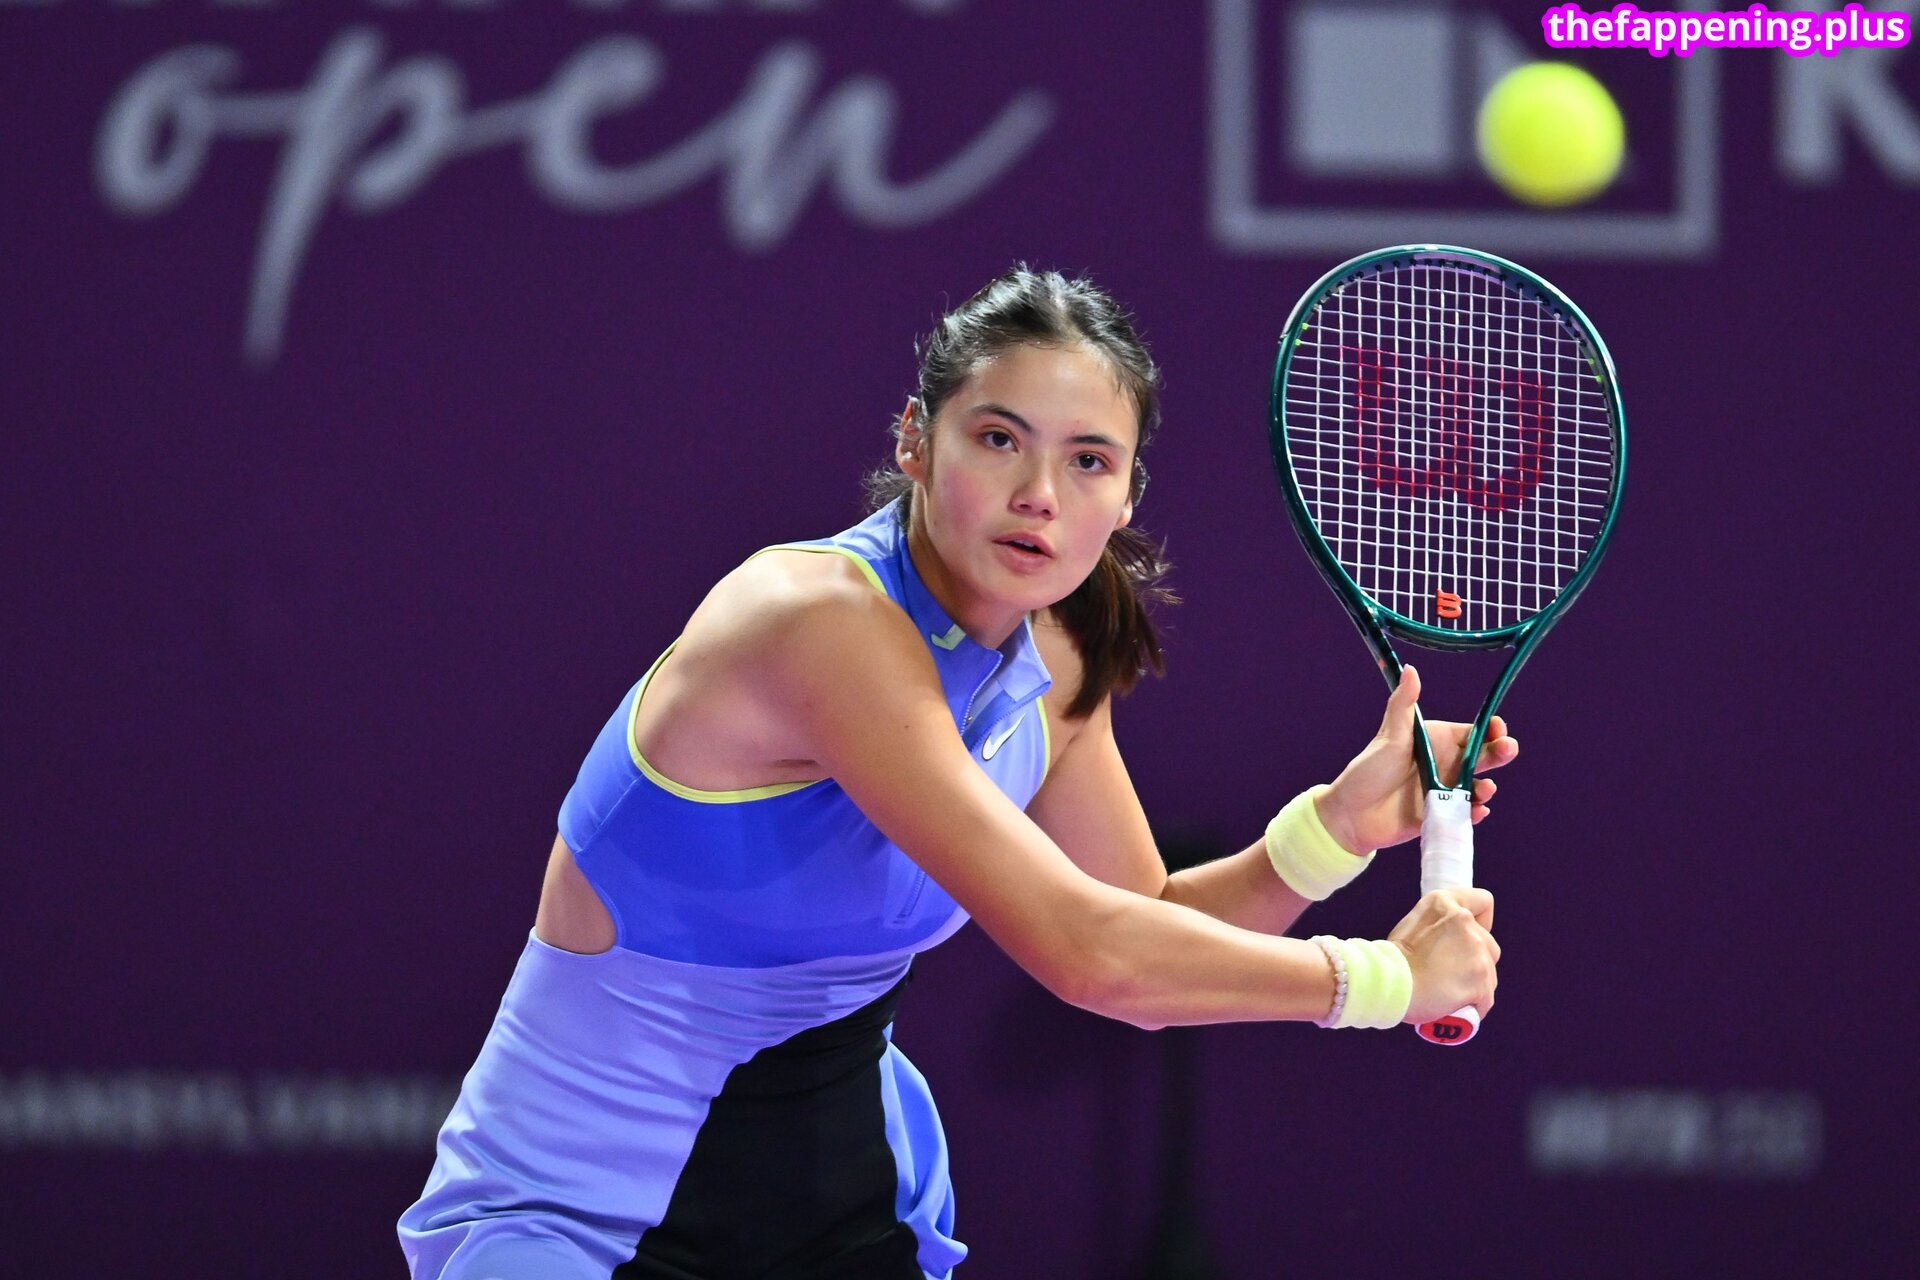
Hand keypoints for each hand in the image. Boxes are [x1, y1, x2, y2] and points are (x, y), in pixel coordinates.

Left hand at [1314, 665, 1518, 853]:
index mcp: (1437, 741)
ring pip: (1478, 787)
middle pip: (1484, 757)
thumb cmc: (1368, 771)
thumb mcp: (1389, 736)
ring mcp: (1444, 791)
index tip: (1498, 729)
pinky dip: (1475, 812)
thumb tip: (1410, 670)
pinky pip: (1466, 813)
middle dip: (1500, 752)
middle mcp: (1445, 765)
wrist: (1350, 815)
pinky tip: (1475, 811)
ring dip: (1486, 787)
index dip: (1490, 730)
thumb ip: (1403, 705)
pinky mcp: (1442, 815)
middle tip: (1507, 749)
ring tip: (1483, 789)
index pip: (1473, 733)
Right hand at [1390, 887, 1499, 1024]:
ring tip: (1448, 993)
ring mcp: (1477, 953)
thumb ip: (1439, 924)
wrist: (1388, 983)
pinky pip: (1485, 998)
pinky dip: (1473, 1005)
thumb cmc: (1393, 959)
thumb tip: (1450, 942)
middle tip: (1449, 972)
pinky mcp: (1481, 982)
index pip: (1483, 901)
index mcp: (1446, 904)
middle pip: (1489, 945)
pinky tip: (1455, 1006)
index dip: (1481, 921)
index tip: (1467, 936)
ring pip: (1489, 974)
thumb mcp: (1412, 923)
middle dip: (1475, 960)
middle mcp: (1466, 923)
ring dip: (1474, 985)